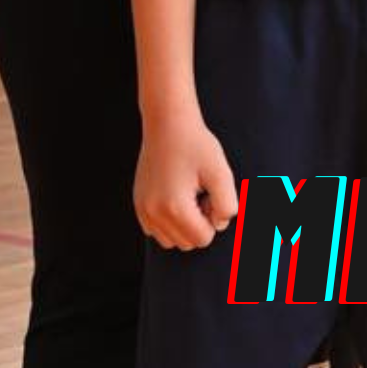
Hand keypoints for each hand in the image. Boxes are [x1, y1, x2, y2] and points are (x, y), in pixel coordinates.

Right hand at [133, 111, 239, 250]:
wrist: (168, 124)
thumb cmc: (196, 145)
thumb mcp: (221, 172)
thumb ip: (227, 205)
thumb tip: (219, 224)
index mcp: (174, 208)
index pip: (203, 239)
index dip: (213, 218)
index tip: (211, 193)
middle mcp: (154, 213)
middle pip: (187, 243)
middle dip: (199, 223)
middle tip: (201, 192)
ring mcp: (143, 210)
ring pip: (171, 240)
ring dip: (184, 224)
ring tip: (189, 195)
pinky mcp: (139, 205)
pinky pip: (157, 230)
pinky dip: (170, 221)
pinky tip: (176, 195)